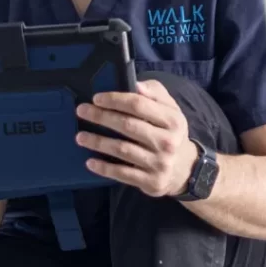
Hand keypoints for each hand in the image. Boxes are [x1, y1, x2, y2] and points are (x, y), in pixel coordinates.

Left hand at [75, 80, 198, 197]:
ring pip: (122, 150)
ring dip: (98, 142)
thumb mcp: (170, 110)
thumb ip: (155, 93)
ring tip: (80, 137)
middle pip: (128, 126)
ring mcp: (159, 163)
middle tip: (81, 111)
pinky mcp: (151, 181)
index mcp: (172, 120)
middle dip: (101, 117)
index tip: (96, 98)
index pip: (139, 105)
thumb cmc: (170, 134)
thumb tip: (135, 84)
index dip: (115, 100)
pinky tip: (90, 162)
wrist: (185, 170)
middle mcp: (166, 142)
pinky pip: (123, 174)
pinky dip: (104, 168)